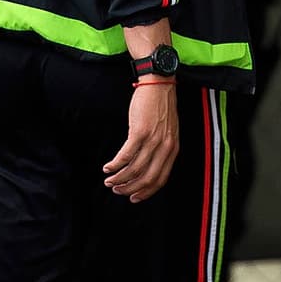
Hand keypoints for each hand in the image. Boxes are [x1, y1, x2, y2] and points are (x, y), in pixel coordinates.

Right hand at [103, 81, 178, 201]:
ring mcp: (153, 140)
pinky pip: (125, 156)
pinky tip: (107, 167)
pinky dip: (115, 165)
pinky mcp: (140, 131)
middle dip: (130, 188)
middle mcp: (165, 147)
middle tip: (117, 190)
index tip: (134, 198)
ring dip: (119, 178)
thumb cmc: (161, 105)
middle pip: (147, 178)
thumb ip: (162, 148)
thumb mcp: (168, 130)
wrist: (159, 83)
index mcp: (173, 149)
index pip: (161, 179)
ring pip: (134, 169)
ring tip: (109, 180)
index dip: (146, 192)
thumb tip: (148, 165)